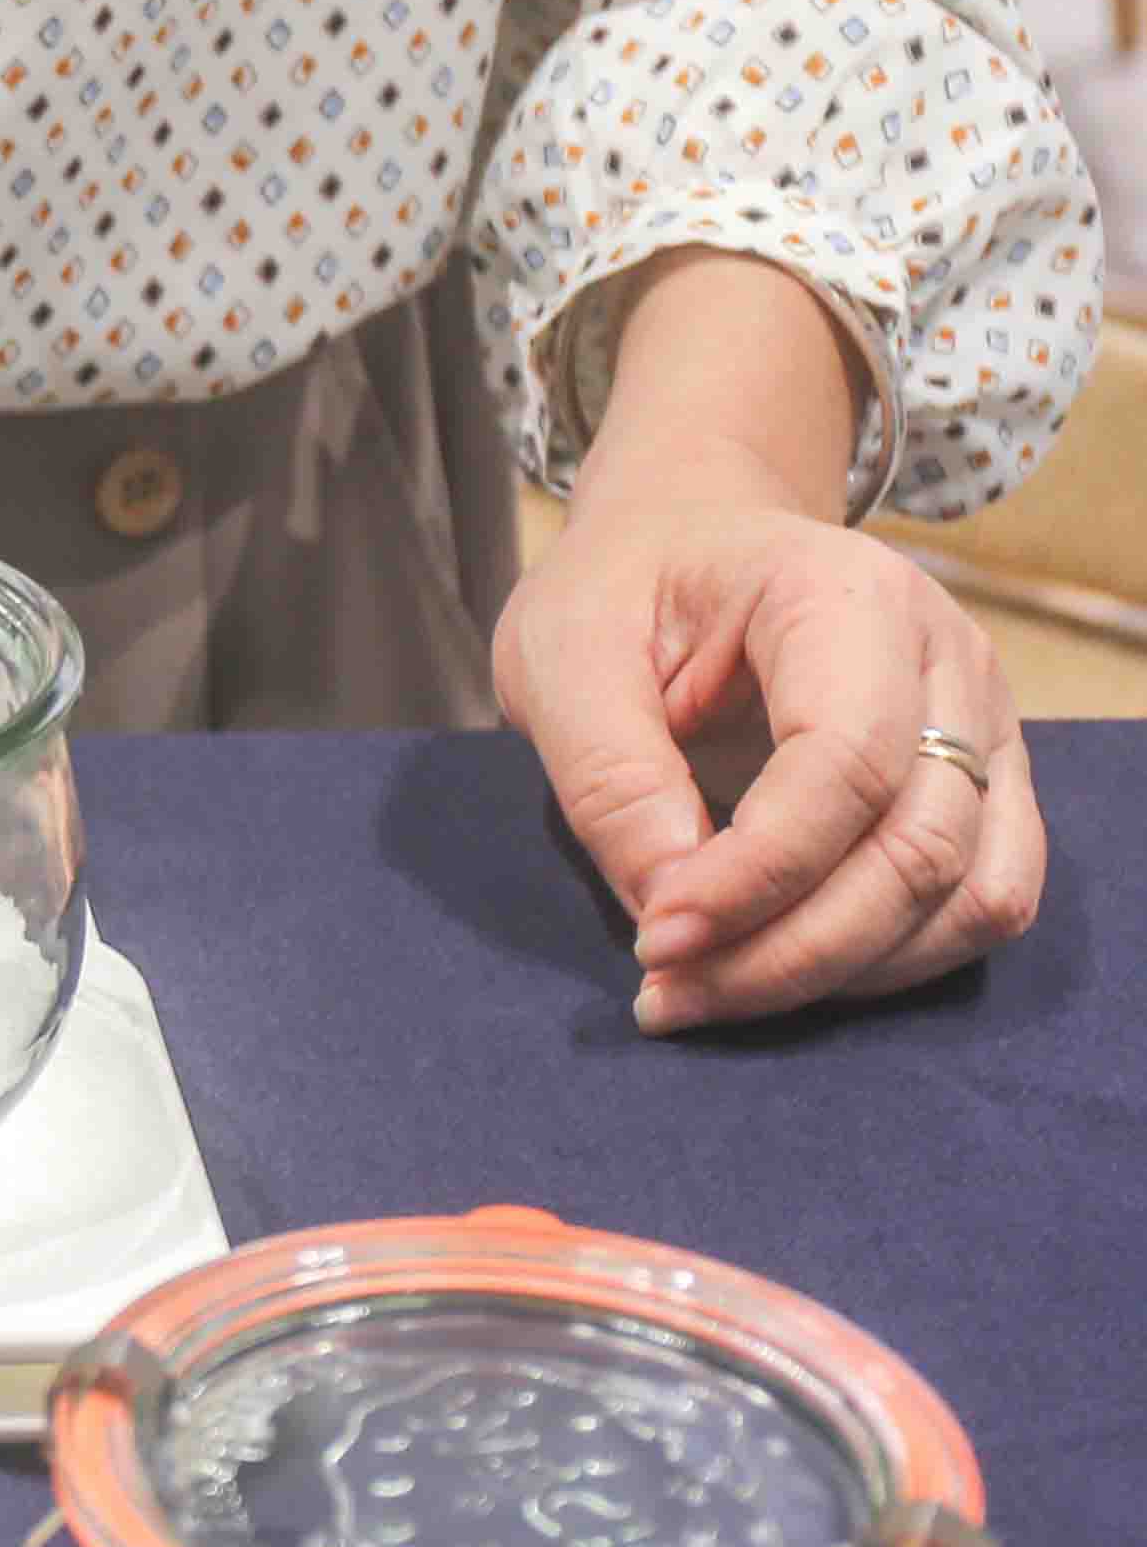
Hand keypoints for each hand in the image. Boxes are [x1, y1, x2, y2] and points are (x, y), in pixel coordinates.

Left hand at [492, 255, 1037, 1027]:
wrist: (679, 551)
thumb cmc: (619, 595)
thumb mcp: (559, 658)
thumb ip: (610, 777)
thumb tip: (673, 909)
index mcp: (844, 594)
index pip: (844, 763)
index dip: (756, 874)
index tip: (657, 940)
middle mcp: (946, 657)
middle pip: (917, 846)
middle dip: (791, 949)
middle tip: (668, 995)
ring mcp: (985, 724)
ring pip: (968, 894)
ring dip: (841, 972)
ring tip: (708, 993)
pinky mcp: (987, 785)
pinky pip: (982, 901)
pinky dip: (892, 961)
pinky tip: (782, 970)